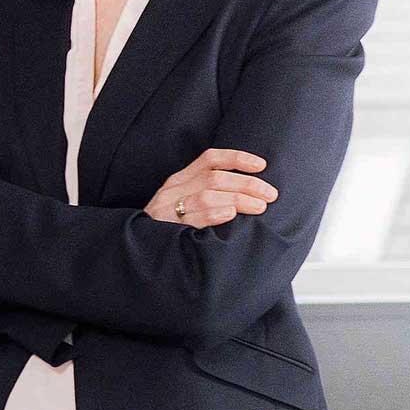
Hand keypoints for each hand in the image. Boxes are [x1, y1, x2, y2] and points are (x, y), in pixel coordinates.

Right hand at [145, 148, 276, 228]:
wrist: (138, 251)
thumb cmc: (169, 228)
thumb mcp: (183, 204)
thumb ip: (207, 193)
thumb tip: (249, 192)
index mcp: (179, 180)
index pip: (210, 159)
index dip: (237, 158)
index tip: (262, 165)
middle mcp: (173, 190)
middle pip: (215, 177)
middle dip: (247, 184)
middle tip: (270, 195)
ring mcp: (168, 208)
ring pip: (207, 194)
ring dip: (238, 199)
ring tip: (259, 206)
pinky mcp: (167, 228)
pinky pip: (193, 216)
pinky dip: (214, 213)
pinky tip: (230, 214)